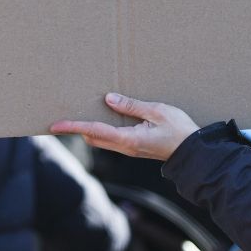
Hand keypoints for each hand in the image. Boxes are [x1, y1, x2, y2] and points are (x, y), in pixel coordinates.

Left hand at [51, 93, 198, 160]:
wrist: (194, 151)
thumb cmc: (180, 130)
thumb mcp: (157, 112)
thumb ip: (132, 106)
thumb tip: (109, 99)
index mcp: (129, 140)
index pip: (95, 131)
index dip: (74, 126)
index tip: (56, 125)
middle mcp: (125, 148)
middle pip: (92, 138)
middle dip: (76, 129)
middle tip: (60, 118)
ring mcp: (129, 149)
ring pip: (100, 140)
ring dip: (87, 129)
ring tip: (77, 115)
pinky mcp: (134, 147)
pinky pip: (110, 139)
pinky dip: (99, 130)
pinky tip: (100, 118)